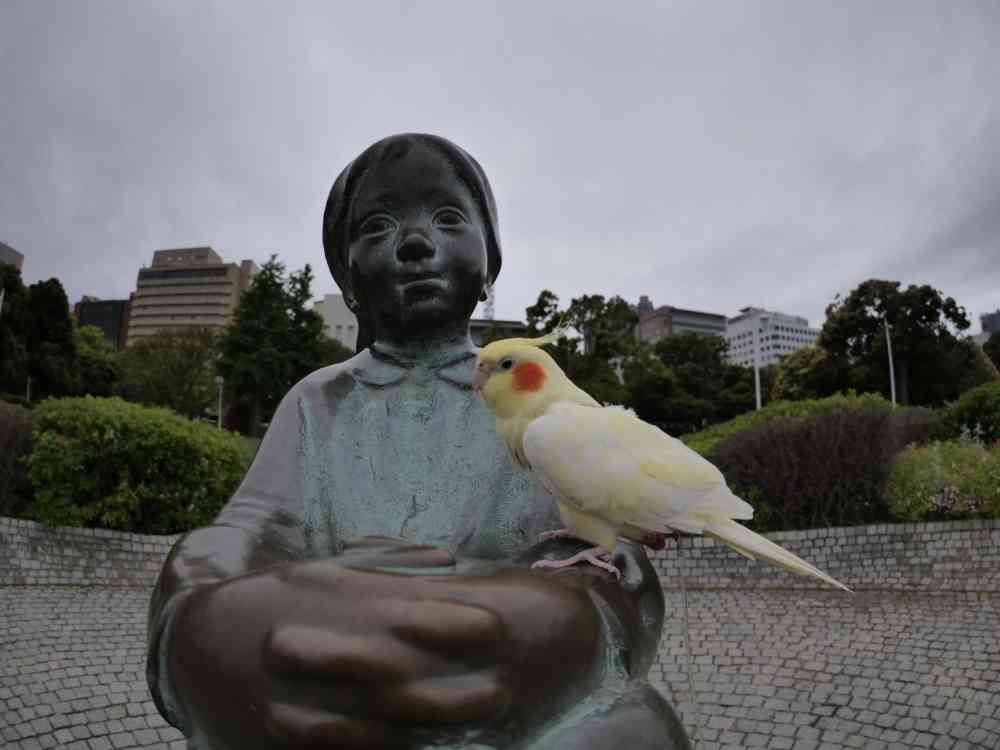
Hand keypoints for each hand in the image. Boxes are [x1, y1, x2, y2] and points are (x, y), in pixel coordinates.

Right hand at [168, 539, 601, 749]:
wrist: (190, 644)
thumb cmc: (273, 600)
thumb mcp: (321, 572)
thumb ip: (384, 563)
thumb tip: (448, 556)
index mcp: (323, 597)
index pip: (398, 610)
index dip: (451, 621)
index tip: (498, 626)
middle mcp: (313, 646)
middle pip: (395, 673)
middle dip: (452, 684)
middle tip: (504, 690)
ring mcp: (293, 699)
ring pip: (372, 723)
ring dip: (428, 728)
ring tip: (480, 730)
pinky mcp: (280, 739)